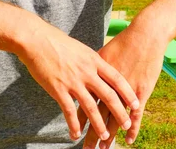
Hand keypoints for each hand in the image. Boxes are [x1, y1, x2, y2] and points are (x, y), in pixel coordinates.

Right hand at [16, 22, 139, 141]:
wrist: (38, 40)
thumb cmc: (59, 43)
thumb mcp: (82, 50)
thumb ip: (93, 62)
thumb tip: (102, 71)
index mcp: (95, 61)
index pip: (117, 79)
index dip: (128, 93)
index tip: (137, 104)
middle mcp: (87, 72)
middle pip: (109, 95)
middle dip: (120, 112)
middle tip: (126, 125)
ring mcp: (73, 81)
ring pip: (91, 107)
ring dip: (98, 124)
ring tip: (104, 136)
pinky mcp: (58, 89)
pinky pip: (69, 111)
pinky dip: (74, 124)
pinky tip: (76, 134)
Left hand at [78, 24, 167, 147]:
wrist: (144, 35)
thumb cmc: (124, 42)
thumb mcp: (103, 53)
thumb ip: (92, 66)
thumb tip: (81, 73)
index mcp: (96, 77)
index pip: (84, 102)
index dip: (79, 119)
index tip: (74, 132)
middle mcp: (109, 86)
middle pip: (98, 114)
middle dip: (92, 133)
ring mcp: (125, 90)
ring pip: (115, 117)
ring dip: (109, 134)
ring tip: (104, 148)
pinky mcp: (141, 91)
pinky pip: (136, 114)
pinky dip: (133, 128)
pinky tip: (128, 139)